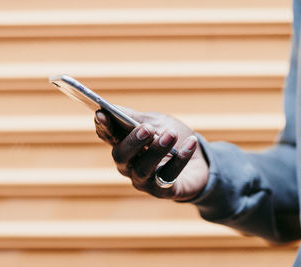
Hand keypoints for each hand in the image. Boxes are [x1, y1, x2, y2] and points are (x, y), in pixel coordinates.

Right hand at [94, 107, 208, 200]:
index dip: (103, 126)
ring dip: (157, 150)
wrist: (199, 161)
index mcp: (123, 144)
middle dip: (132, 142)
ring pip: (143, 169)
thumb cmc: (172, 138)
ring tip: (171, 135)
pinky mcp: (162, 191)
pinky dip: (181, 159)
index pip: (107, 136)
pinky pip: (169, 176)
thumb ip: (135, 118)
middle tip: (147, 129)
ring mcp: (143, 180)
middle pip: (121, 155)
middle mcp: (128, 165)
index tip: (101, 113)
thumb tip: (114, 109)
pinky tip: (190, 143)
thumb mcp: (155, 122)